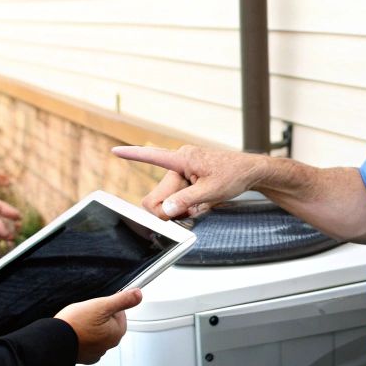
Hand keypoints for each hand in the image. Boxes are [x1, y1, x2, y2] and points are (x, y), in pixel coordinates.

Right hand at [56, 287, 141, 363]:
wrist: (54, 341)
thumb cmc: (76, 324)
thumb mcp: (102, 305)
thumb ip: (122, 300)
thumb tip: (138, 294)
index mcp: (117, 332)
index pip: (119, 313)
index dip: (107, 306)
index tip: (96, 305)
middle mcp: (109, 345)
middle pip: (108, 323)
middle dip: (98, 317)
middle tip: (85, 314)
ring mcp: (96, 352)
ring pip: (97, 333)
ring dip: (90, 327)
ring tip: (78, 323)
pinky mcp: (84, 356)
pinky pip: (87, 343)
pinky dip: (82, 337)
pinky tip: (75, 332)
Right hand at [111, 144, 266, 219]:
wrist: (250, 172)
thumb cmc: (234, 175)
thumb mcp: (211, 191)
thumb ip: (186, 200)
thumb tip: (165, 210)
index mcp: (183, 159)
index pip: (153, 156)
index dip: (132, 155)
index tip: (115, 152)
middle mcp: (180, 162)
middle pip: (159, 192)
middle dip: (169, 207)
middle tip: (188, 214)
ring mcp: (184, 170)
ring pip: (169, 198)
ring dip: (180, 208)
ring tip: (200, 206)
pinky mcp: (188, 177)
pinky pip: (177, 196)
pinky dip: (185, 205)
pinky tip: (200, 204)